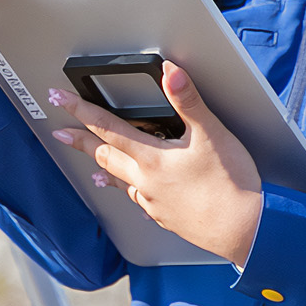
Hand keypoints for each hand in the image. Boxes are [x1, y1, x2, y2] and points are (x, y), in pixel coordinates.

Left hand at [50, 62, 262, 267]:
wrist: (247, 232)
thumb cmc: (232, 186)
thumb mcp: (212, 134)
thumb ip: (188, 101)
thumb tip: (170, 73)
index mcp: (151, 159)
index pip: (106, 128)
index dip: (80, 110)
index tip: (59, 100)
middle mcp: (146, 183)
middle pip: (104, 157)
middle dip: (81, 141)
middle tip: (60, 133)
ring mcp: (154, 203)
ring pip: (120, 182)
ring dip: (103, 169)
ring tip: (92, 168)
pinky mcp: (168, 218)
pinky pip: (140, 202)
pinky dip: (131, 192)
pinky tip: (137, 196)